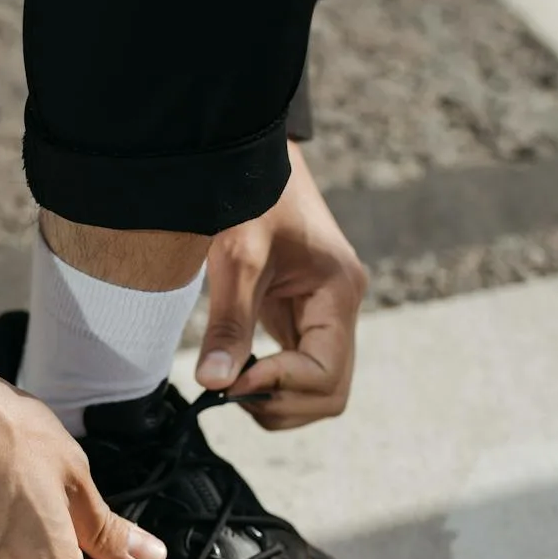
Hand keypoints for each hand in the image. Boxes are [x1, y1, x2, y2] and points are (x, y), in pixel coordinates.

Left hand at [195, 141, 367, 428]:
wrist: (250, 156)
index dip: (280, 387)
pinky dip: (271, 382)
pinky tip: (237, 367)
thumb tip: (214, 383)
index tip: (231, 380)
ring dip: (276, 399)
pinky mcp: (307, 315)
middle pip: (330, 393)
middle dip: (280, 402)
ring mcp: (329, 314)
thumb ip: (228, 323)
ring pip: (319, 389)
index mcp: (339, 291)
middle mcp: (343, 308)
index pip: (326, 375)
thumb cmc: (248, 195)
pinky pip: (302, 369)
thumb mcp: (236, 257)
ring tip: (230, 377)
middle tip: (228, 386)